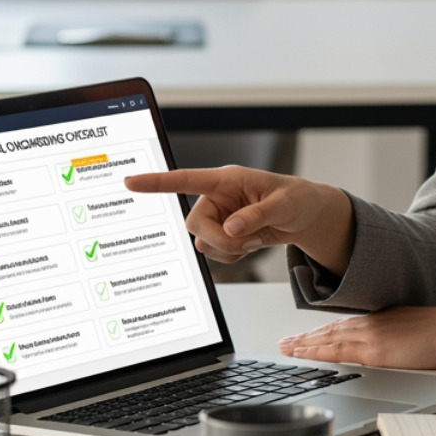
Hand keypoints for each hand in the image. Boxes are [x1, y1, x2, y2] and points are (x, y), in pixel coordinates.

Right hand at [124, 167, 353, 274]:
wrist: (305, 217)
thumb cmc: (297, 199)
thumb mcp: (285, 204)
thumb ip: (257, 215)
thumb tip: (231, 228)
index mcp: (227, 180)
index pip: (187, 180)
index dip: (158, 182)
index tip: (130, 181)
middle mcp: (217, 198)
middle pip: (194, 224)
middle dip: (219, 239)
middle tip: (248, 241)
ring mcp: (218, 217)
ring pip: (202, 242)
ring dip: (228, 249)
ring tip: (255, 239)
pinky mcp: (222, 234)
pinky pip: (214, 253)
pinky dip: (232, 256)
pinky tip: (250, 245)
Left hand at [278, 304, 435, 368]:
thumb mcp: (419, 335)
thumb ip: (401, 342)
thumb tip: (395, 351)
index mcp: (384, 321)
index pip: (345, 328)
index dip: (323, 333)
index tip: (306, 336)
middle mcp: (374, 324)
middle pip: (332, 332)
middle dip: (306, 338)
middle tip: (284, 343)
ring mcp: (374, 336)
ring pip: (330, 339)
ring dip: (305, 344)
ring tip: (286, 348)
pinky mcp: (378, 350)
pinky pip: (340, 351)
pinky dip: (319, 351)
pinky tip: (306, 354)